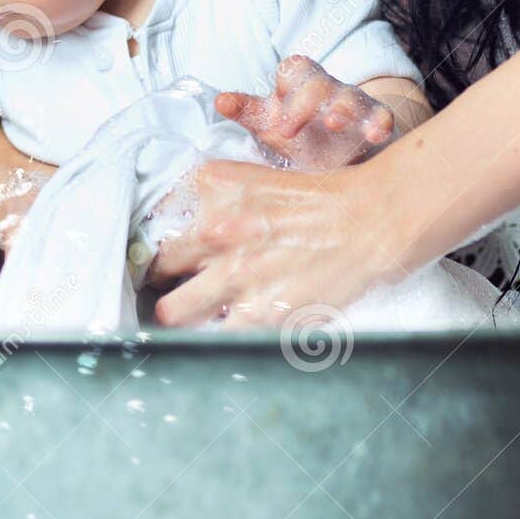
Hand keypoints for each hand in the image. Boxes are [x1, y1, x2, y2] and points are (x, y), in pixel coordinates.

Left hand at [147, 153, 410, 328]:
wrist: (369, 221)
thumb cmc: (320, 198)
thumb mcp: (255, 179)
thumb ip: (214, 199)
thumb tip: (180, 227)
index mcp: (211, 187)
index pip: (151, 218)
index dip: (149, 239)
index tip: (151, 253)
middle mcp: (214, 229)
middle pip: (155, 265)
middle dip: (159, 278)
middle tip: (168, 285)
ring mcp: (235, 275)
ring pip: (173, 312)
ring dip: (179, 315)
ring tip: (188, 315)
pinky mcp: (260, 312)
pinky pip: (215, 339)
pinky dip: (214, 339)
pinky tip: (220, 333)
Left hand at [214, 55, 394, 171]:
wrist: (342, 153)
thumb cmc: (302, 134)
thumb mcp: (270, 124)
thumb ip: (246, 111)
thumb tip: (219, 101)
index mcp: (300, 84)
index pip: (293, 71)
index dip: (285, 92)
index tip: (277, 125)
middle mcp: (329, 88)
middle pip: (320, 82)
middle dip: (306, 103)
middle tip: (288, 131)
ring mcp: (355, 104)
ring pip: (352, 97)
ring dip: (343, 110)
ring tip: (333, 124)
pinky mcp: (376, 122)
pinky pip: (382, 117)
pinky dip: (380, 123)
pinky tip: (376, 134)